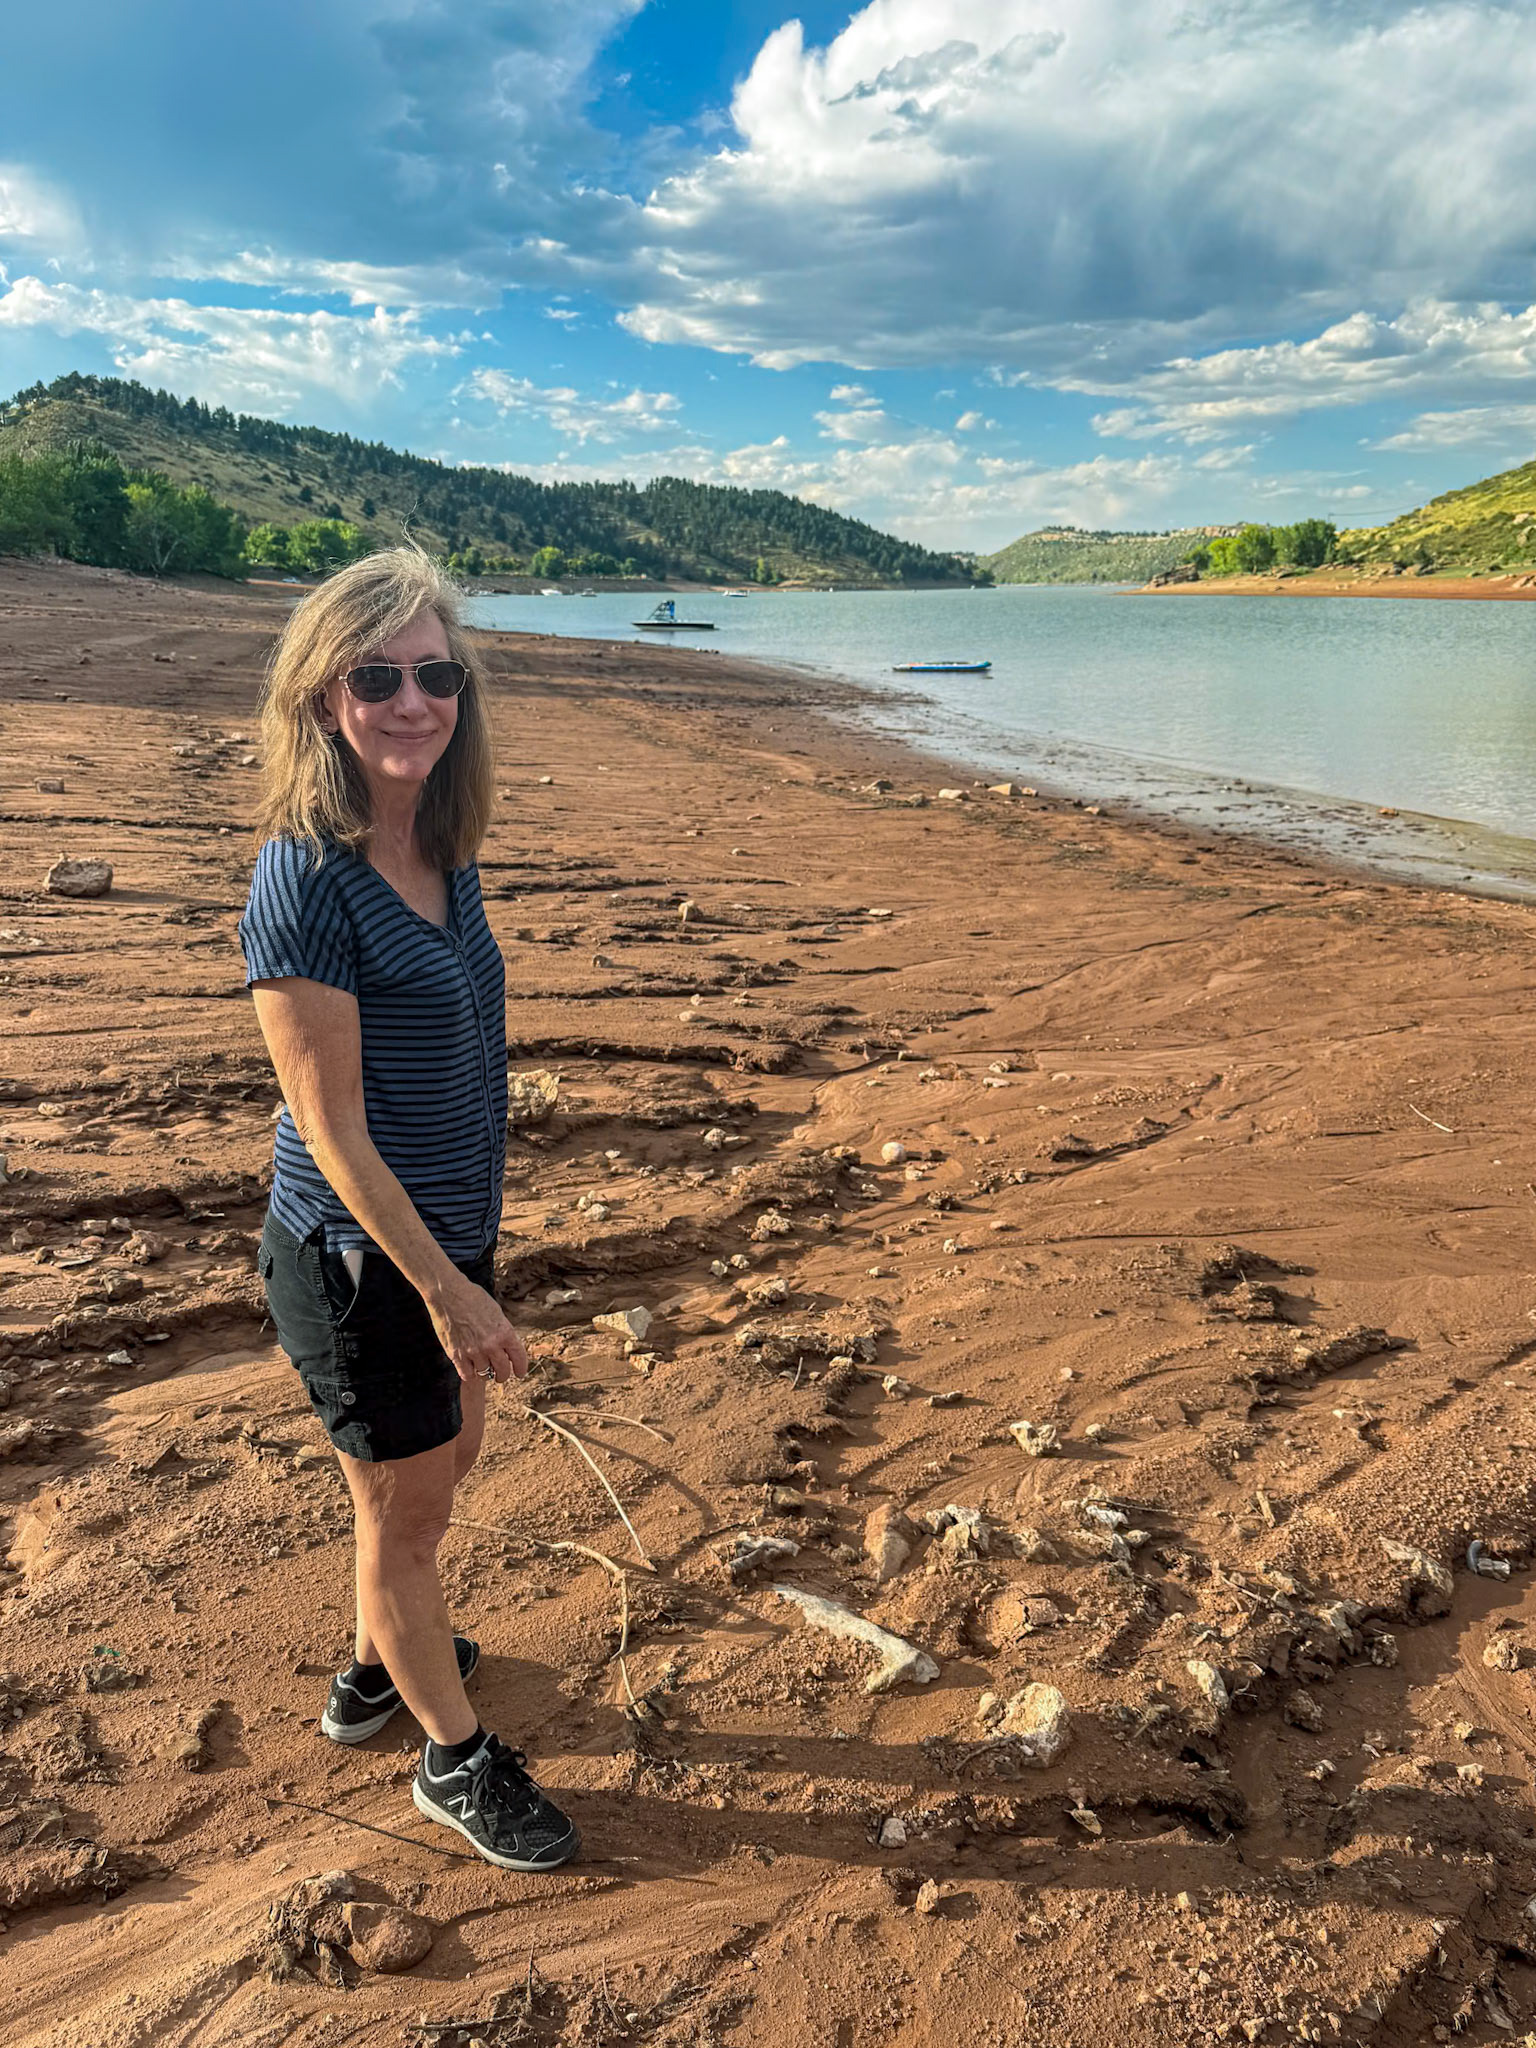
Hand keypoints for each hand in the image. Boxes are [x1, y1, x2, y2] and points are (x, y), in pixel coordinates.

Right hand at [428, 1270, 528, 1384]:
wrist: (448, 1294)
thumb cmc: (473, 1299)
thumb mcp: (496, 1313)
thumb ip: (503, 1332)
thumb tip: (506, 1348)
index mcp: (504, 1332)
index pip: (519, 1358)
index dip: (521, 1368)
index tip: (520, 1373)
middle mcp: (491, 1345)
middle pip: (502, 1371)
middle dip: (503, 1375)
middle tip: (500, 1375)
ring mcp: (473, 1351)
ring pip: (484, 1375)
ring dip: (485, 1373)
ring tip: (483, 1368)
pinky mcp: (456, 1355)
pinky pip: (467, 1375)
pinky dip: (470, 1374)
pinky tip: (470, 1369)